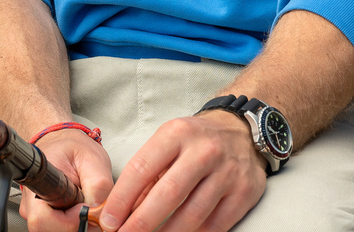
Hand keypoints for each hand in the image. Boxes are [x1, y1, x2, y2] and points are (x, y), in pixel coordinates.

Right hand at [17, 129, 114, 231]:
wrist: (63, 144)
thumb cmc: (72, 148)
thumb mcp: (92, 159)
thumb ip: (98, 185)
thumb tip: (102, 211)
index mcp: (40, 187)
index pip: (44, 221)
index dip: (70, 221)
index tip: (84, 208)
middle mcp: (33, 205)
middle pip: (53, 230)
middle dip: (78, 224)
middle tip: (90, 206)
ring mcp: (38, 215)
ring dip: (78, 224)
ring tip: (85, 203)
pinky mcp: (47, 220)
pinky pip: (62, 229)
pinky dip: (76, 223)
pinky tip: (81, 209)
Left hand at [97, 110, 264, 231]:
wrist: (240, 132)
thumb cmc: (195, 140)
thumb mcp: (167, 142)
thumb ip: (147, 174)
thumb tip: (121, 209)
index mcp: (176, 134)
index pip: (142, 168)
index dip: (122, 198)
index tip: (109, 219)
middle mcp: (204, 151)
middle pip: (168, 194)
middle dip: (142, 221)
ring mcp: (227, 173)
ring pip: (193, 214)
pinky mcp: (244, 193)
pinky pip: (216, 225)